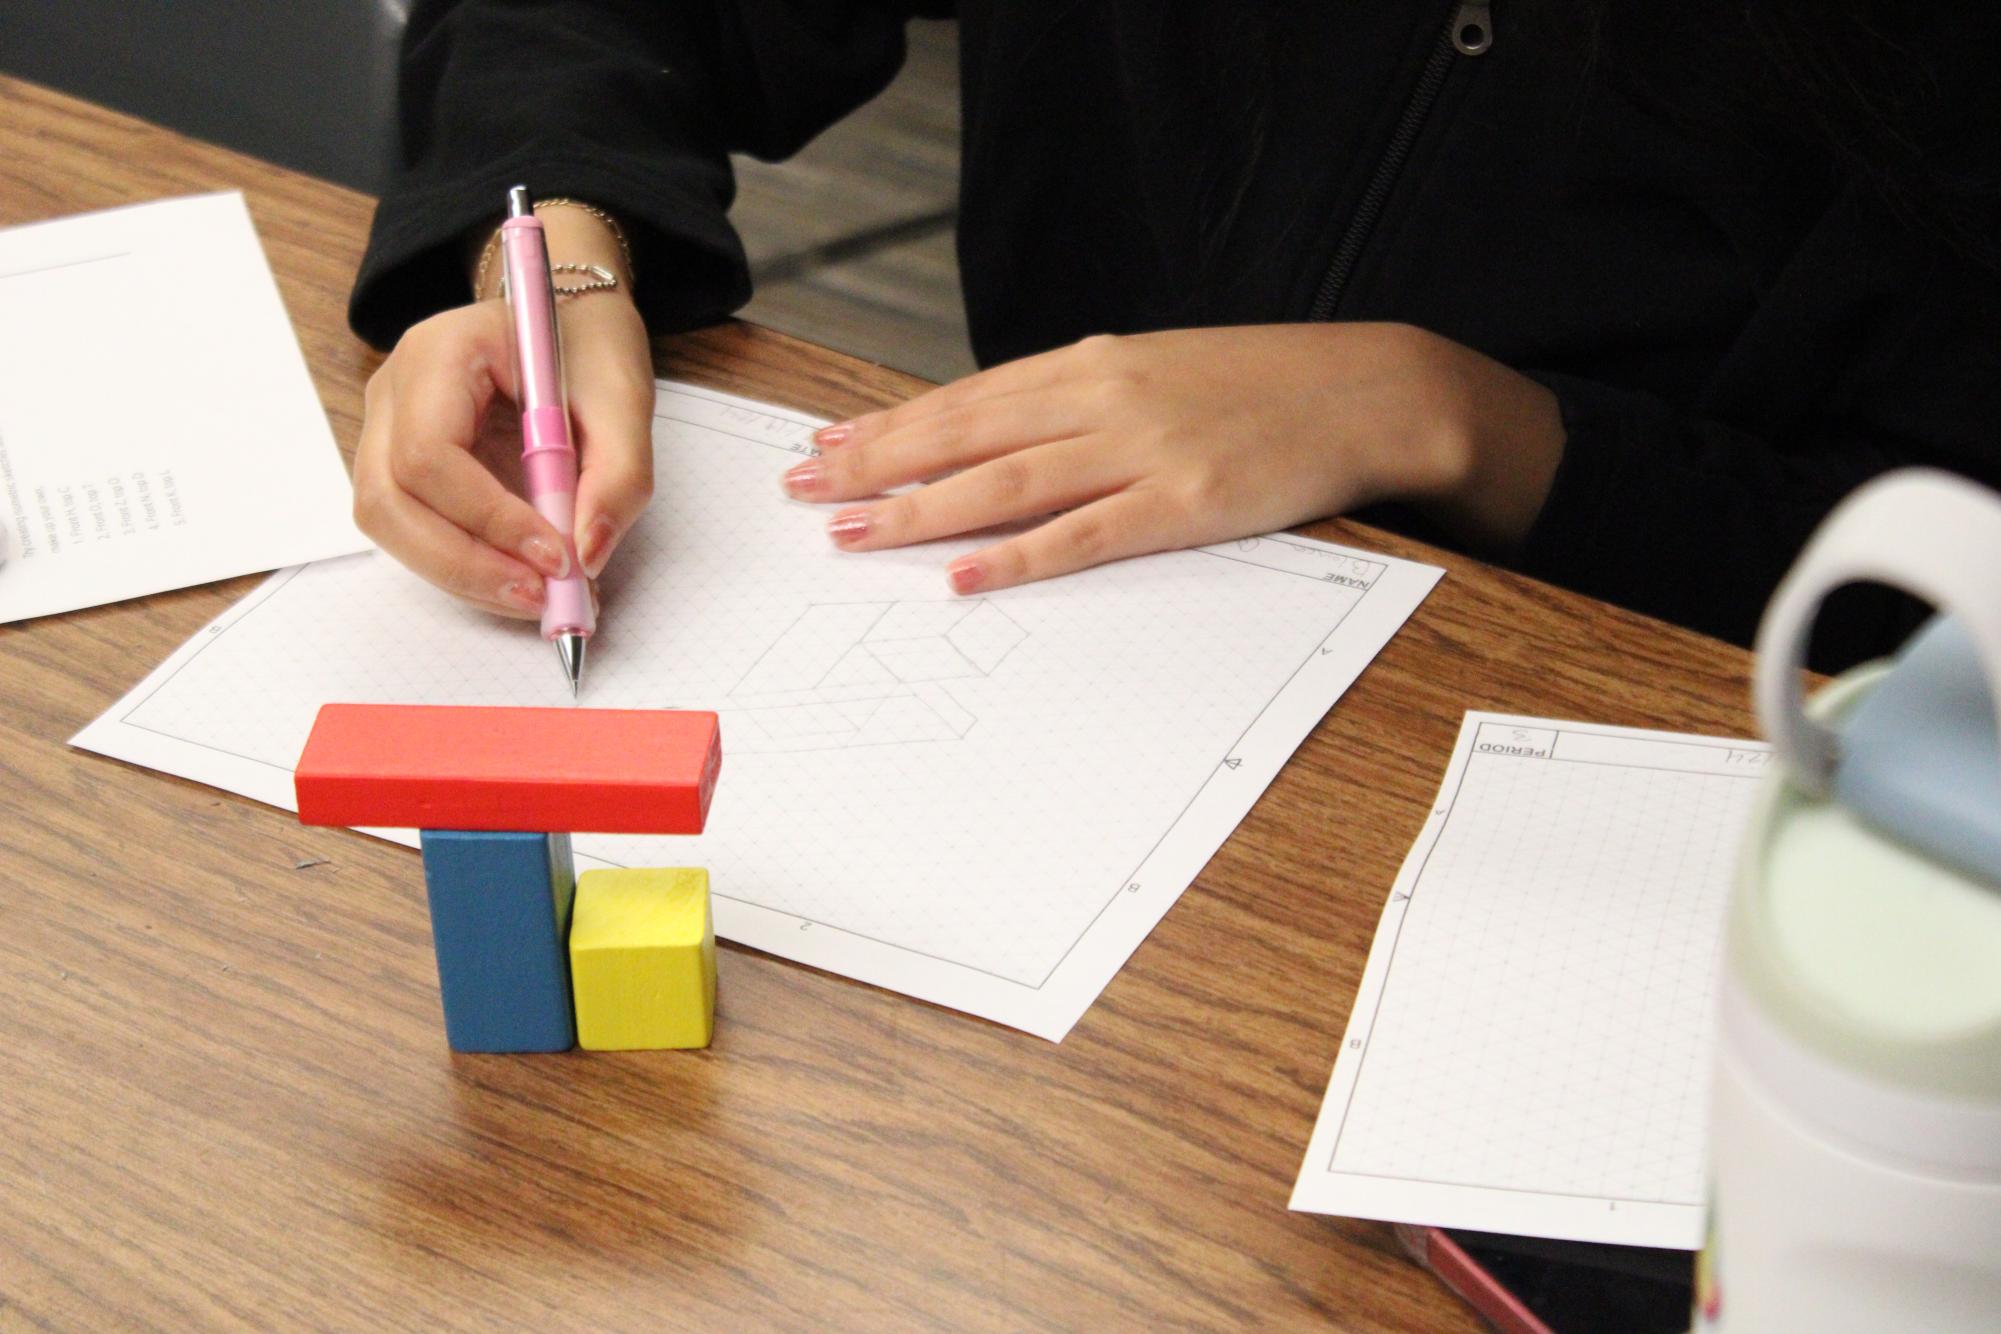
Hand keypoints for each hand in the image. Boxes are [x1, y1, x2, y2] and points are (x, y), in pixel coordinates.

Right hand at [352, 231, 652, 616]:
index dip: (487, 517)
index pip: (429, 452)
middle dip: (464, 562)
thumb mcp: (624, 398)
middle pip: (389, 500)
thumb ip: (618, 475)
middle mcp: (394, 392)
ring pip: (391, 525)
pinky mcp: (405, 469)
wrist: (568, 325)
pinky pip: (414, 530)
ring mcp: (389, 431)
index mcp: (438, 353)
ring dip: (461, 574)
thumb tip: (586, 555)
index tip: (556, 555)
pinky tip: (520, 576)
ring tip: (536, 595)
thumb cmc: (588, 347)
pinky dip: (465, 565)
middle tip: (540, 596)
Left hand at [782, 324, 1564, 592]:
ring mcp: (1143, 450)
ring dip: (920, 510)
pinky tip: (961, 574)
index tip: (827, 447)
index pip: (968, 398)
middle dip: (877, 466)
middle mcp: (1104, 398)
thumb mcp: (1160, 372)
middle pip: (967, 436)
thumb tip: (1005, 432)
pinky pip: (1084, 536)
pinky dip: (1017, 557)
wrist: (1368, 390)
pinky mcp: (1185, 504)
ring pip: (1006, 483)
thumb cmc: (1262, 386)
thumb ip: (1083, 401)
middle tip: (806, 494)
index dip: (891, 426)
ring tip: (853, 533)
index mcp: (1095, 364)